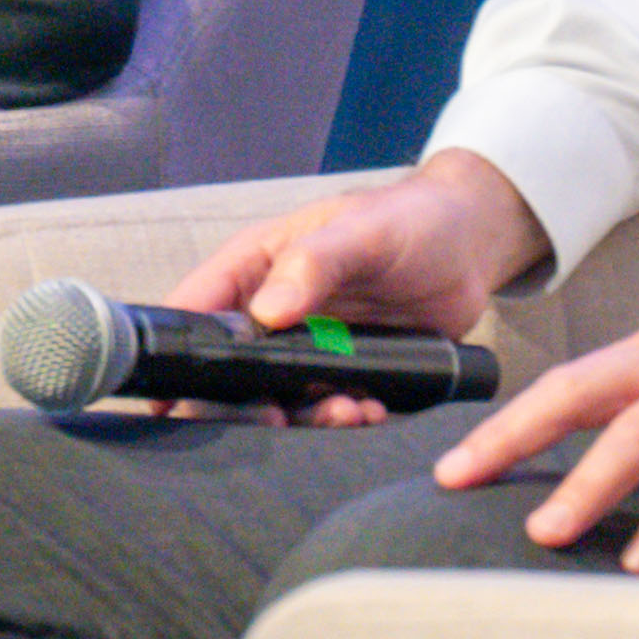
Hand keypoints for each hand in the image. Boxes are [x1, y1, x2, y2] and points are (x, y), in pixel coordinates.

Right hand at [160, 154, 551, 423]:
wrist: (470, 247)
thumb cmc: (411, 219)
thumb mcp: (360, 232)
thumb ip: (313, 264)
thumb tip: (268, 313)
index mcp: (256, 267)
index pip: (195, 308)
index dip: (174, 352)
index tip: (168, 396)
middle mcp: (272, 311)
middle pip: (228, 369)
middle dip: (243, 402)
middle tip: (270, 419)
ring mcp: (306, 346)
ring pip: (277, 396)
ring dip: (301, 415)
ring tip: (343, 410)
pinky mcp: (343, 371)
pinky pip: (325, 406)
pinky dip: (340, 417)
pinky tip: (367, 410)